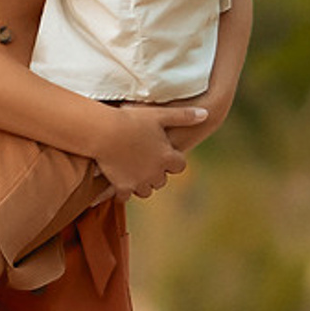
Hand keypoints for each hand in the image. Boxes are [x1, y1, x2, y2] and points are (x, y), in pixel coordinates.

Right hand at [91, 102, 205, 198]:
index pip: (179, 166)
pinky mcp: (122, 186)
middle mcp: (156, 173)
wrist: (103, 132)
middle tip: (145, 161)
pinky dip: (123, 191)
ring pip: (146, 191)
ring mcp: (139, 181)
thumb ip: (183, 116)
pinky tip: (118, 182)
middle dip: (156, 172)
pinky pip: (125, 196)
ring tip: (133, 172)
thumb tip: (206, 114)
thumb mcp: (159, 114)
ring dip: (142, 183)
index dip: (172, 160)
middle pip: (162, 180)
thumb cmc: (131, 120)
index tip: (163, 153)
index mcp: (167, 157)